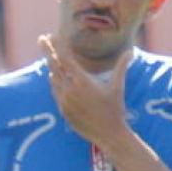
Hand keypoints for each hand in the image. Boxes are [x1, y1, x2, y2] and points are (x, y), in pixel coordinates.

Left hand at [40, 35, 131, 149]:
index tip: (52, 35)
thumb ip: (121, 67)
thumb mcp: (117, 86)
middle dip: (47, 50)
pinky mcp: (62, 111)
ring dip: (52, 67)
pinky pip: (56, 92)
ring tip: (49, 55)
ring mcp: (64, 101)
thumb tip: (130, 51)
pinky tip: (54, 76)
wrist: (108, 134)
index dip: (58, 46)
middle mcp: (70, 90)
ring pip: (53, 79)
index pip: (66, 59)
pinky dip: (55, 82)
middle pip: (54, 66)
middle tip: (41, 38)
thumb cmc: (115, 109)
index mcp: (82, 81)